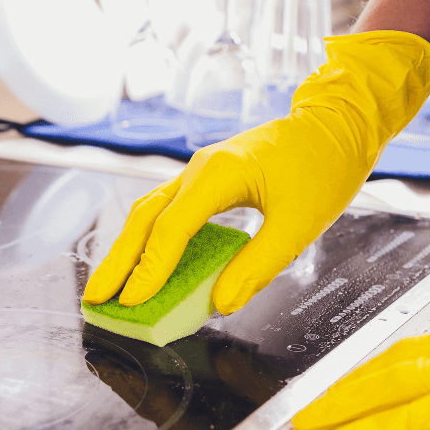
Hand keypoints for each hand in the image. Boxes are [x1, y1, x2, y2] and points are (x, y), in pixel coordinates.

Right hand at [83, 31, 429, 314]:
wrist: (335, 126)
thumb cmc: (323, 166)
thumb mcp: (299, 224)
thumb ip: (257, 265)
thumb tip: (222, 303)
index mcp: (219, 174)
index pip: (171, 229)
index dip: (149, 269)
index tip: (132, 301)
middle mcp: (199, 169)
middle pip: (143, 218)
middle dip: (117, 260)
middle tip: (95, 297)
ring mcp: (199, 172)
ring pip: (149, 213)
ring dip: (127, 250)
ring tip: (109, 285)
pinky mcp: (206, 180)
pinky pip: (167, 211)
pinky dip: (150, 240)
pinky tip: (144, 263)